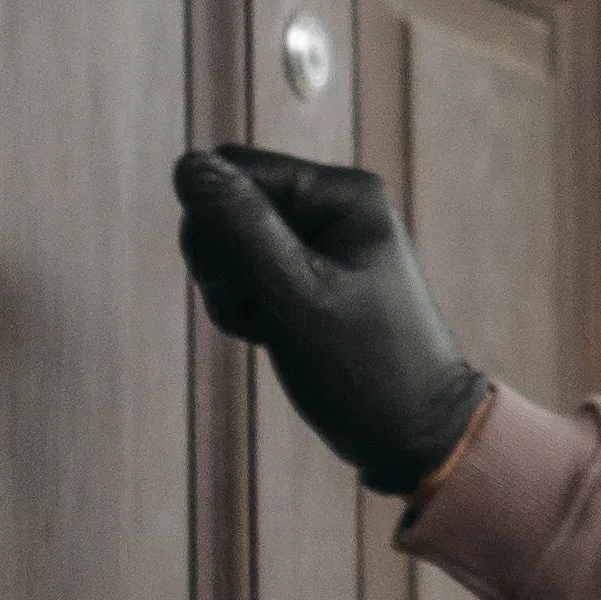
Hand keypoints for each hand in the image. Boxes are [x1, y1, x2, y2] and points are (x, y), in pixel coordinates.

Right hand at [172, 147, 492, 493]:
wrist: (412, 435)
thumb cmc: (364, 366)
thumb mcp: (296, 295)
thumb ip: (241, 227)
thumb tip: (188, 164)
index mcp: (344, 192)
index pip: (234, 169)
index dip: (216, 223)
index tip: (240, 282)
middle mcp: (332, 205)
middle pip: (226, 205)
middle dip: (223, 263)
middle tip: (258, 312)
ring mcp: (319, 241)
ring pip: (226, 244)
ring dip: (232, 293)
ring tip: (270, 331)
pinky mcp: (305, 276)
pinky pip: (243, 275)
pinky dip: (245, 310)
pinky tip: (272, 337)